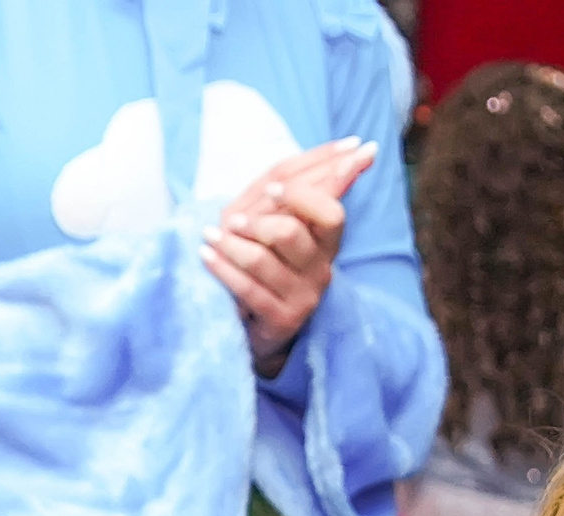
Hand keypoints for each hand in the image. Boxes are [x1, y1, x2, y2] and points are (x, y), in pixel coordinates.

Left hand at [202, 138, 375, 375]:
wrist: (257, 320)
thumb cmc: (269, 257)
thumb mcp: (282, 216)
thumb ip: (306, 181)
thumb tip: (356, 146)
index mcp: (326, 240)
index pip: (331, 212)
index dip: (302, 195)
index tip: (273, 188)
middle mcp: (321, 268)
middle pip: (294, 233)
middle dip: (260, 221)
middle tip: (235, 217)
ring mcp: (303, 297)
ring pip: (264, 259)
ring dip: (233, 243)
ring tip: (210, 235)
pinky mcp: (281, 319)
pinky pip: (248, 289)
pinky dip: (223, 269)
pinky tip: (206, 255)